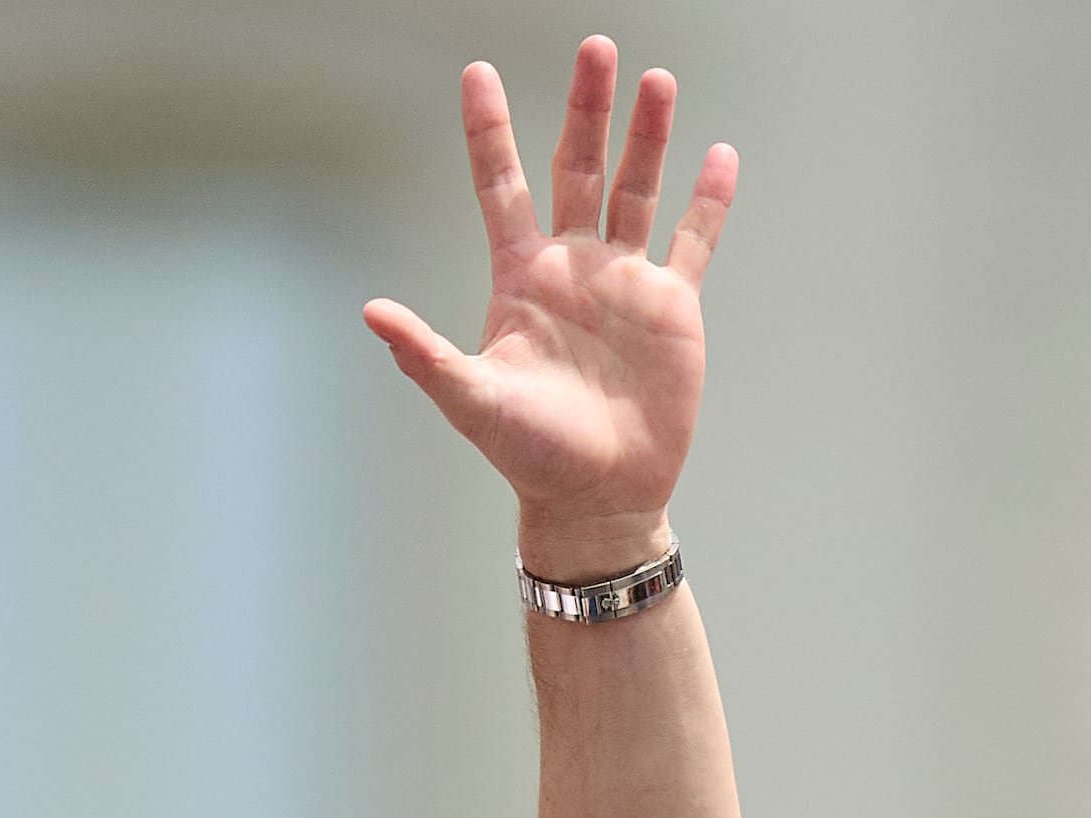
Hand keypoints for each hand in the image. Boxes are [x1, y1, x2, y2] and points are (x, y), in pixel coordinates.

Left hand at [365, 40, 736, 577]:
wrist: (600, 498)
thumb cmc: (530, 455)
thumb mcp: (473, 401)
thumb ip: (426, 355)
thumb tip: (372, 313)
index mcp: (521, 276)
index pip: (501, 185)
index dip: (489, 130)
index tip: (477, 71)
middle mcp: (572, 266)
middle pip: (578, 166)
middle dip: (586, 108)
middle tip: (595, 47)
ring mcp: (623, 282)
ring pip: (636, 189)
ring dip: (647, 136)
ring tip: (656, 80)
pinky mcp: (671, 308)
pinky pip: (692, 242)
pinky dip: (708, 201)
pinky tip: (718, 155)